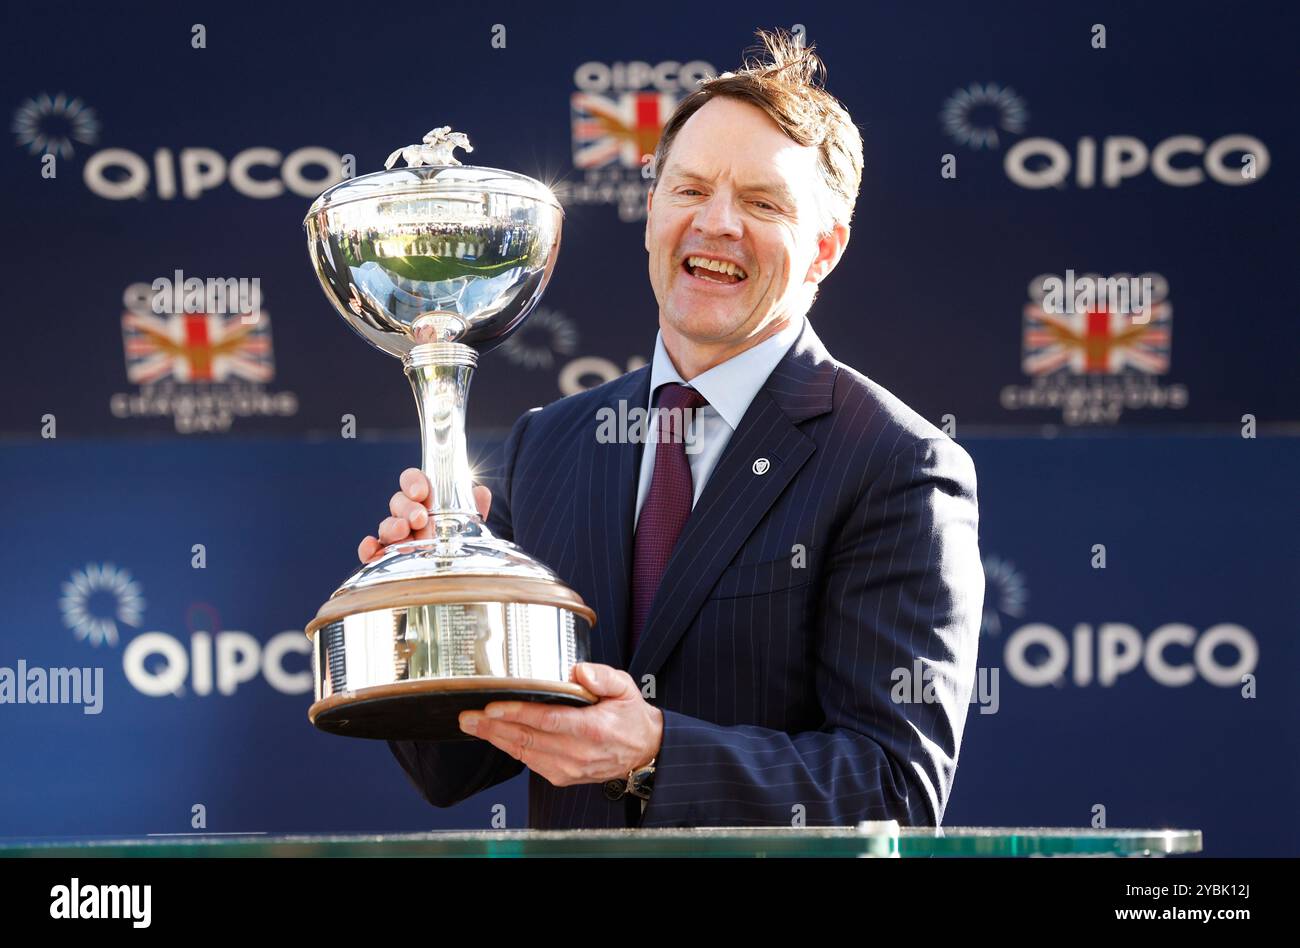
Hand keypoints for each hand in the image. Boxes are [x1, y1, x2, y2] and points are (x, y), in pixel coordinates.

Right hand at [357, 467, 491, 562]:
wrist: (454, 577)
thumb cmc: (456, 544)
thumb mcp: (469, 526)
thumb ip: (473, 510)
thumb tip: (480, 492)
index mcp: (425, 501)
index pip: (412, 481)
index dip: (413, 482)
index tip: (421, 491)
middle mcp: (408, 516)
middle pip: (398, 502)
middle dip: (407, 507)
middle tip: (420, 518)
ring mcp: (396, 537)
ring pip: (386, 525)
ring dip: (392, 526)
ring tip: (404, 532)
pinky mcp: (386, 560)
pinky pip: (372, 552)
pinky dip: (369, 549)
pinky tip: (371, 549)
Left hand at [457, 663, 663, 787]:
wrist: (642, 750)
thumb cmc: (629, 716)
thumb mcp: (625, 687)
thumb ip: (603, 676)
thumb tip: (578, 671)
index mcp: (591, 729)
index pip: (547, 721)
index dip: (517, 715)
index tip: (492, 708)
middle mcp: (577, 753)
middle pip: (527, 739)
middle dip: (493, 727)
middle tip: (467, 716)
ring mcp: (568, 768)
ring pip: (523, 753)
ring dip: (495, 738)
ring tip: (472, 725)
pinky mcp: (561, 776)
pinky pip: (529, 762)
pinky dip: (510, 748)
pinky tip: (495, 735)